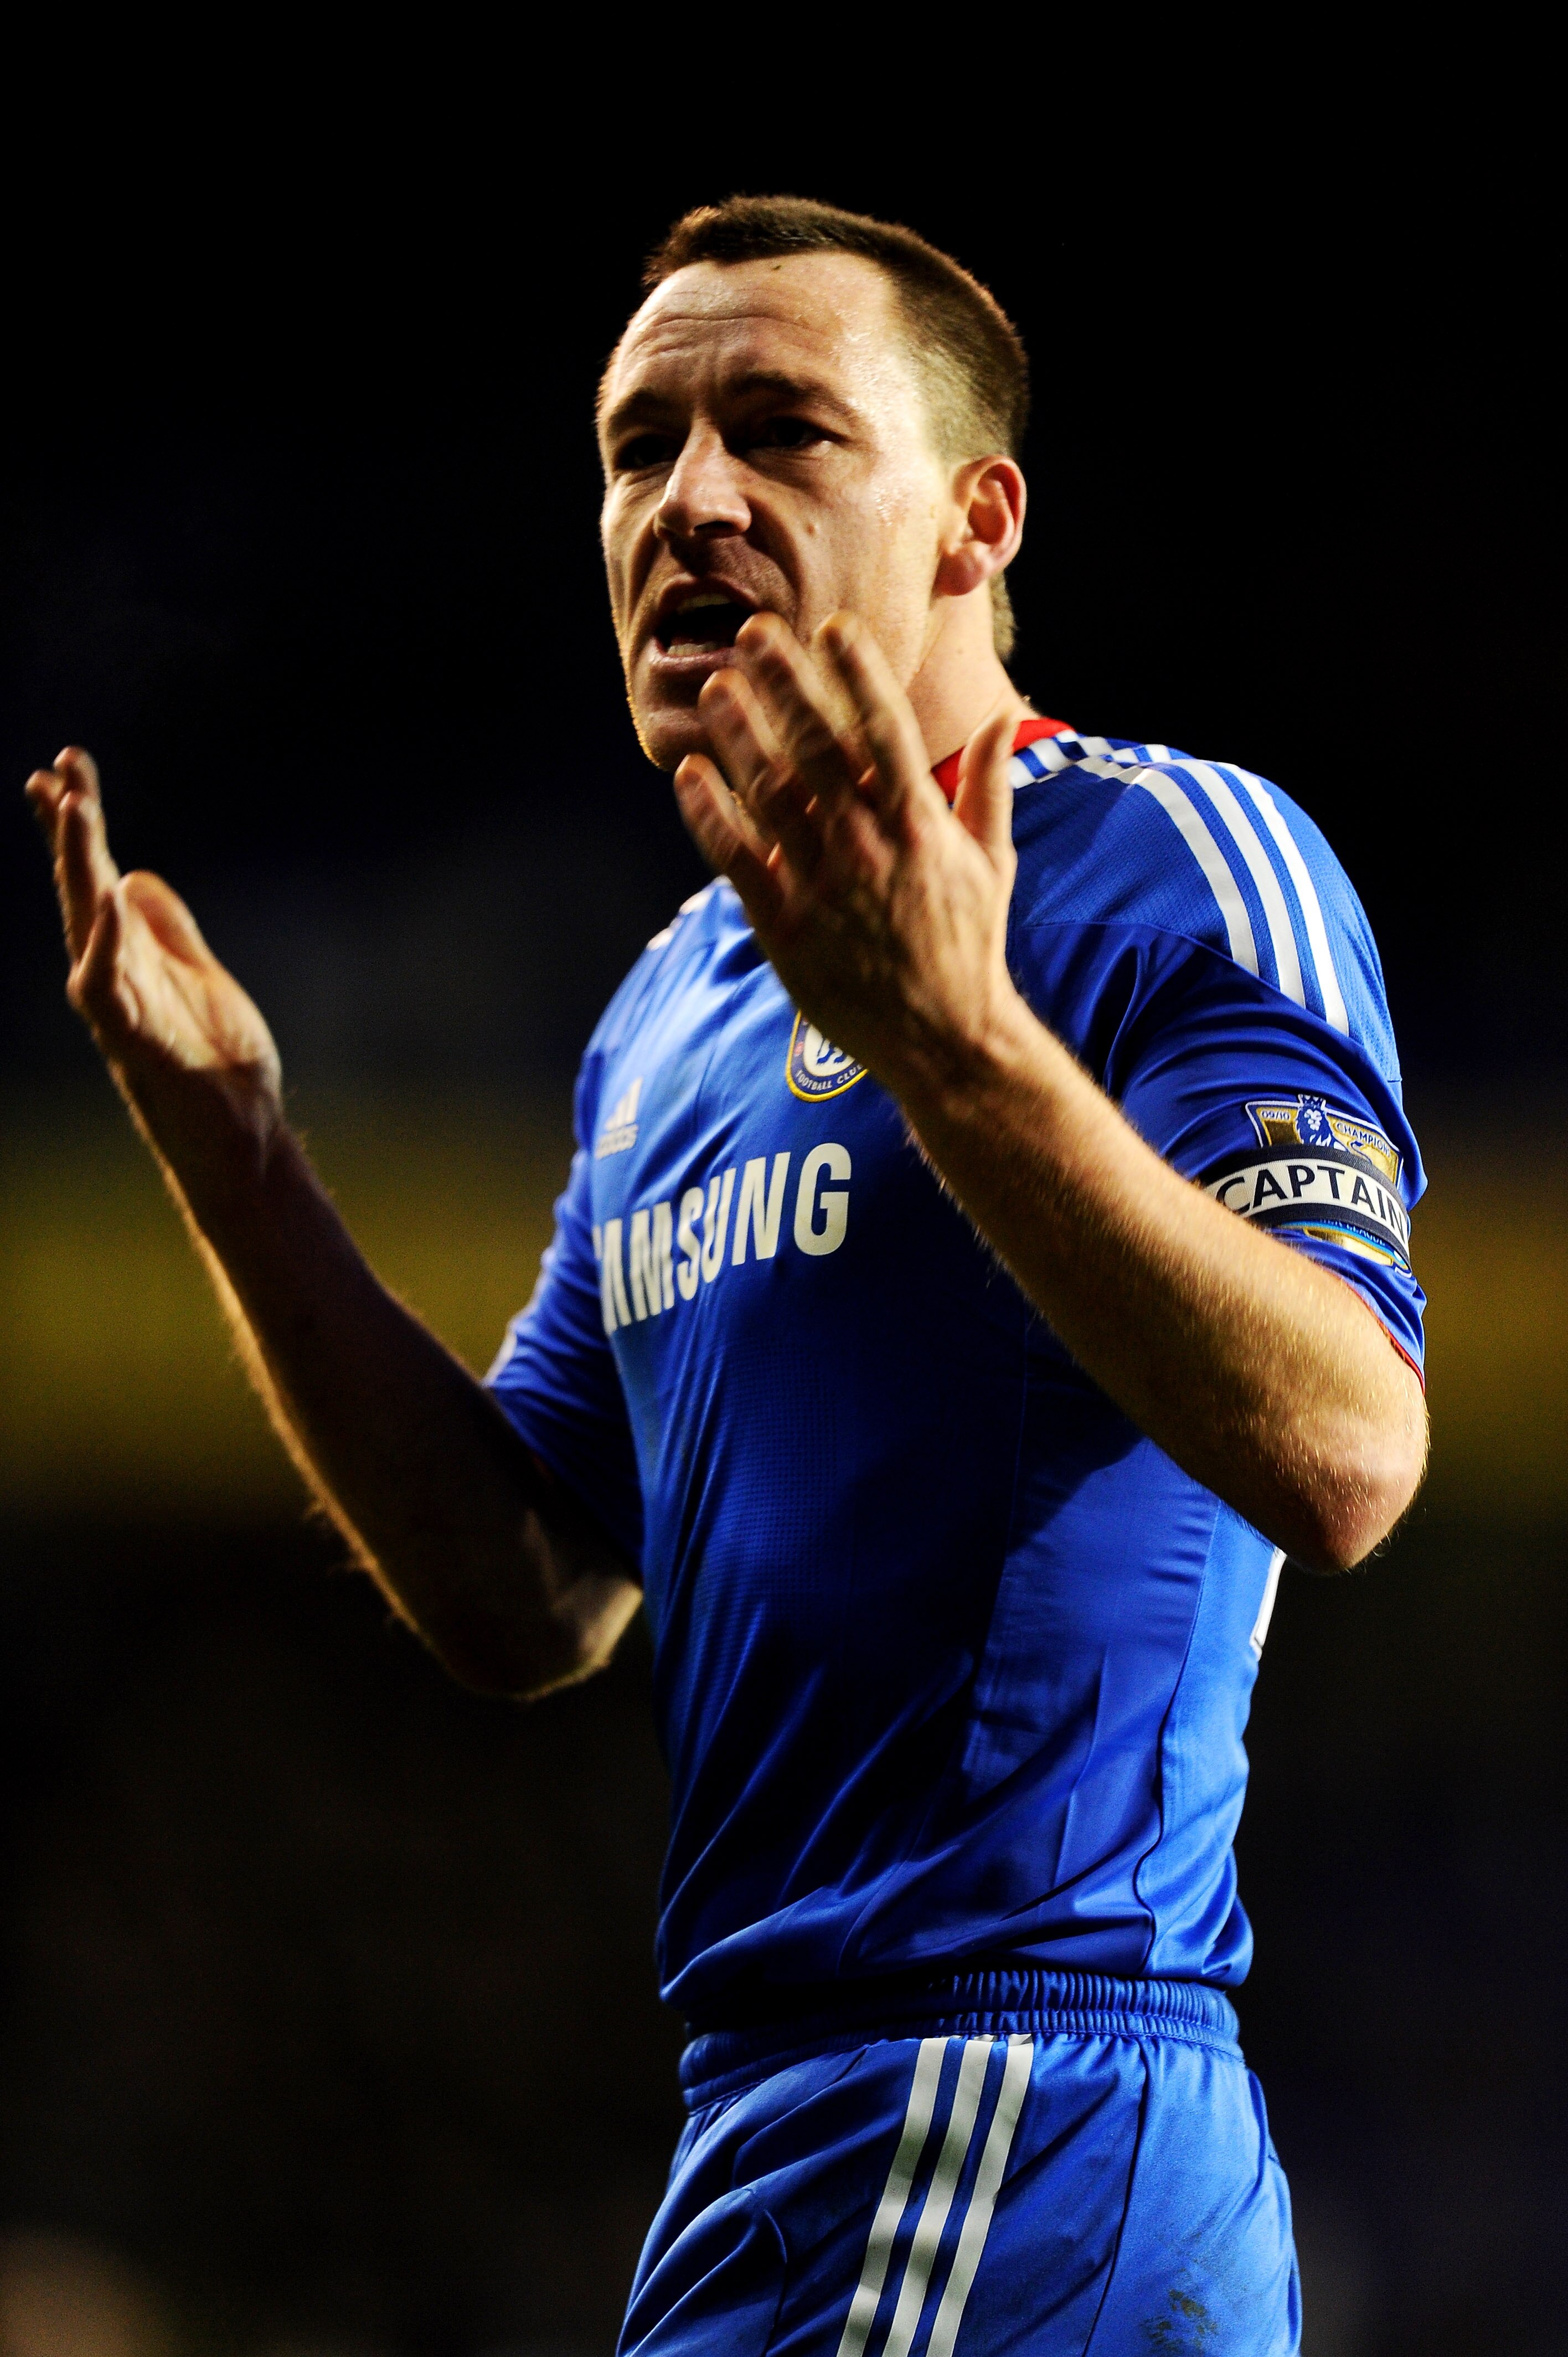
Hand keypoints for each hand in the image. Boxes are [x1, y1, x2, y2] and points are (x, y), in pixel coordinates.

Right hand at [26, 748, 282, 1187]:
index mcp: (131, 956)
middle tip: (55, 771)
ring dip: (79, 866)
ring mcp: (119, 1008)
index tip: (68, 767)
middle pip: (81, 889)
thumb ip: (169, 930)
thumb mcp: (199, 976)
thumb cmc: (217, 1064)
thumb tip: (137, 876)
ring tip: (75, 808)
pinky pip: (107, 989)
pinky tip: (110, 898)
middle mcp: (113, 975)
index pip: (97, 875)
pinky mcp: (135, 1042)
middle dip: (68, 829)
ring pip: (85, 925)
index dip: (80, 824)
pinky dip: (106, 943)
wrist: (240, 1137)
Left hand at [673, 613, 1023, 1110]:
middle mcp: (869, 845)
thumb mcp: (993, 862)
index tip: (834, 626)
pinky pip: (736, 860)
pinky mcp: (784, 926)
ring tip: (715, 687)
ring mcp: (823, 885)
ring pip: (770, 794)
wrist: (942, 1038)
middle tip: (753, 632)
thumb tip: (998, 721)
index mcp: (920, 823)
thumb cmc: (968, 946)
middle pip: (818, 747)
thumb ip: (990, 786)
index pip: (886, 729)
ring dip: (740, 735)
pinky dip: (710, 814)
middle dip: (785, 684)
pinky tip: (691, 772)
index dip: (858, 673)